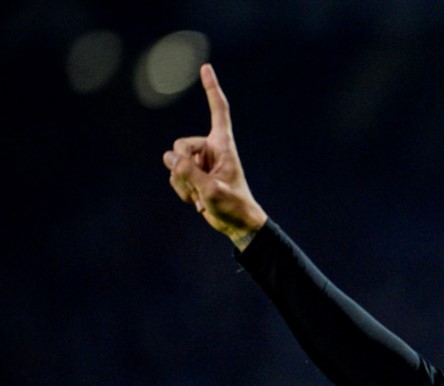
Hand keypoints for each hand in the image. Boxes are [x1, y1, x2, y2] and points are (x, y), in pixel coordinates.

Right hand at [163, 64, 266, 247]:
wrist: (237, 224)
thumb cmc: (233, 205)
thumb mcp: (212, 190)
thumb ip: (189, 173)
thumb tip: (169, 158)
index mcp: (223, 145)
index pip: (218, 111)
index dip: (212, 89)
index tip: (206, 68)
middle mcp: (210, 149)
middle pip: (180, 145)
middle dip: (182, 167)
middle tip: (200, 187)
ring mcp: (199, 162)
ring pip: (173, 163)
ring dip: (183, 183)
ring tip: (202, 197)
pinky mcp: (192, 174)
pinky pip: (173, 175)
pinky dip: (181, 190)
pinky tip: (196, 201)